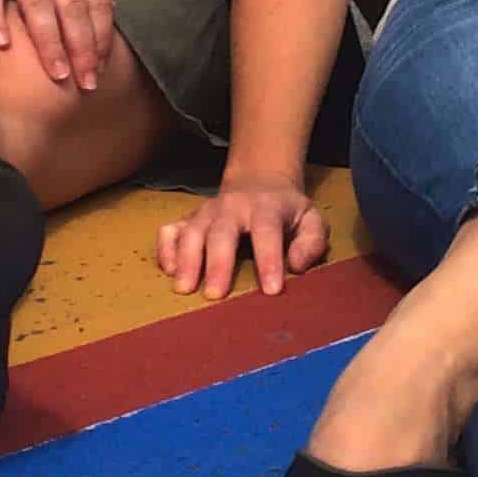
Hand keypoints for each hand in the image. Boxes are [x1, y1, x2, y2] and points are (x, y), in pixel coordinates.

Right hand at [158, 172, 331, 299]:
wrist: (259, 181)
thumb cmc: (287, 211)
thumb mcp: (311, 219)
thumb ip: (311, 241)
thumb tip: (296, 265)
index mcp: (266, 208)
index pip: (267, 232)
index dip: (269, 260)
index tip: (271, 290)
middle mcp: (232, 207)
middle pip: (221, 232)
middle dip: (217, 263)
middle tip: (215, 295)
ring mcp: (207, 212)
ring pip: (192, 231)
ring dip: (186, 259)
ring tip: (184, 288)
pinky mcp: (189, 219)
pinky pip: (170, 230)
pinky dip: (166, 249)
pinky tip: (169, 270)